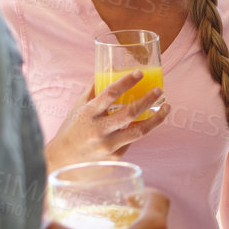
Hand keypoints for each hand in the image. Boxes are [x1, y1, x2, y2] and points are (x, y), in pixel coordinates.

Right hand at [45, 73, 169, 169]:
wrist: (62, 161)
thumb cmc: (71, 130)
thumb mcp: (78, 107)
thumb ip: (93, 89)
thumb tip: (107, 66)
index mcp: (88, 113)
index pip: (109, 94)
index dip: (126, 82)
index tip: (139, 73)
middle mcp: (98, 130)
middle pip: (129, 113)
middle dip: (148, 100)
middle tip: (159, 90)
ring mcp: (108, 145)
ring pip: (139, 131)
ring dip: (156, 119)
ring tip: (166, 108)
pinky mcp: (115, 157)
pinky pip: (132, 141)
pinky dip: (139, 130)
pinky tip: (146, 123)